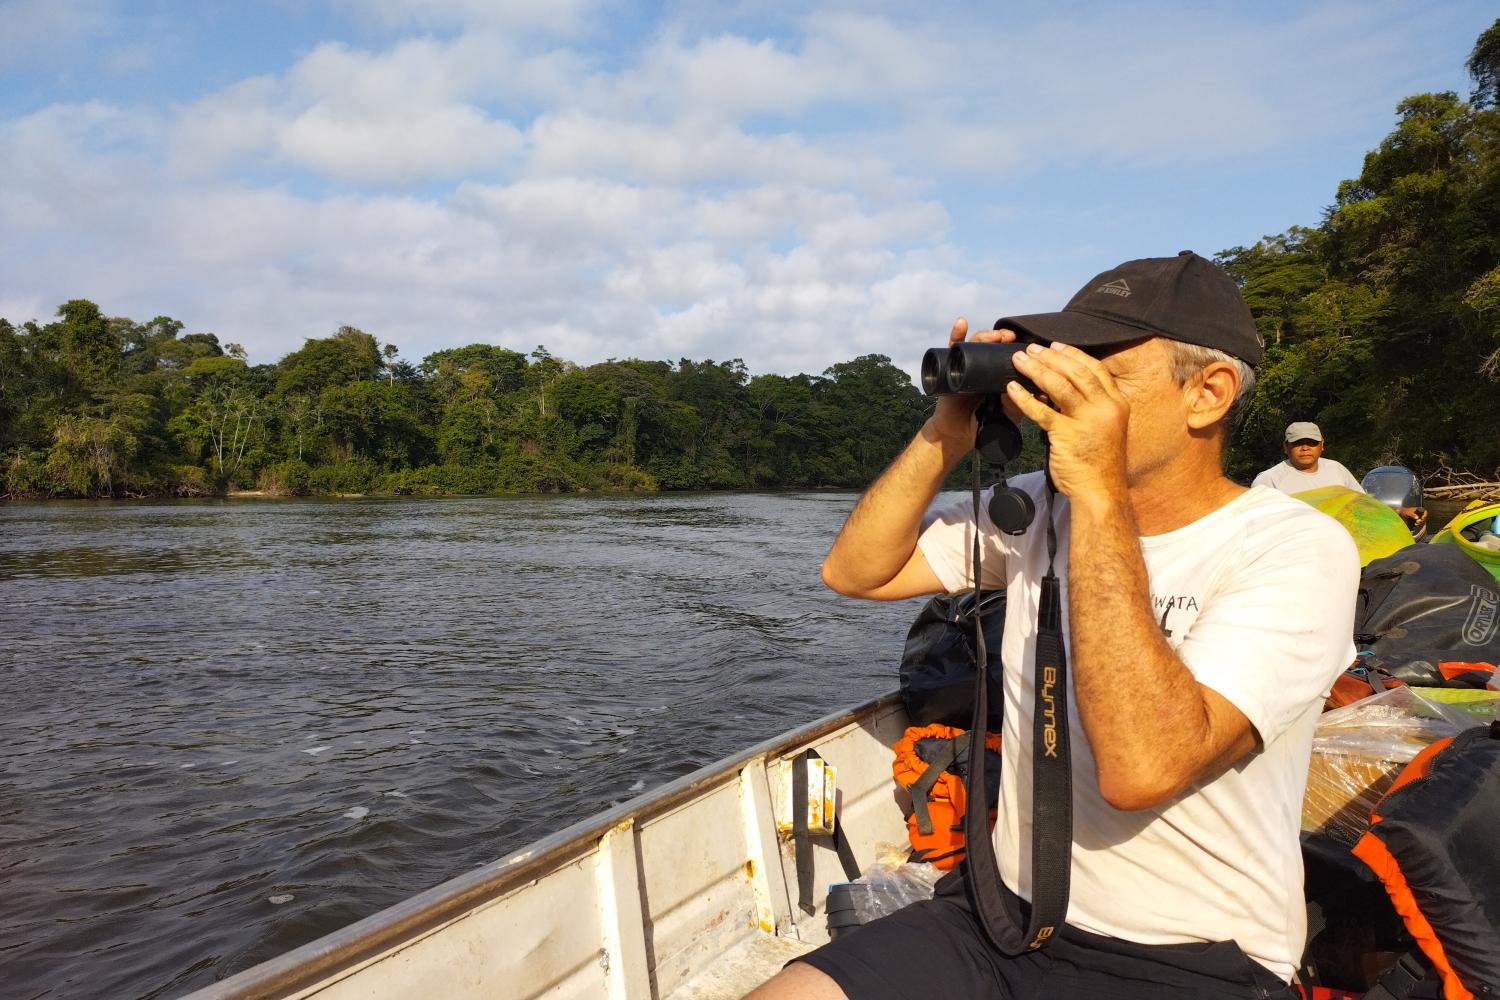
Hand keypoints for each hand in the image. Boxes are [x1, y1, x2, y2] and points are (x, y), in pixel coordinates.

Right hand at [929, 317, 1021, 443]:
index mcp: (998, 373)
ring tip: (993, 336)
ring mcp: (966, 364)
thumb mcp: (1006, 414)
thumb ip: (1016, 404)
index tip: (1026, 344)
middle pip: (992, 344)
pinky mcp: (949, 367)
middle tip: (1008, 336)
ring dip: (984, 335)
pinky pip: (952, 347)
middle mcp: (982, 364)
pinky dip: (957, 333)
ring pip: (975, 343)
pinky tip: (962, 323)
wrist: (959, 433)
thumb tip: (1025, 390)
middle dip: (1001, 337)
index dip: (1016, 346)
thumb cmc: (984, 422)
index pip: (1008, 353)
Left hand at [1006, 341, 1129, 501]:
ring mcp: (1088, 420)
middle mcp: (1106, 408)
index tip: (1055, 345)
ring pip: (1059, 386)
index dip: (1073, 354)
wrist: (1100, 492)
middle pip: (1076, 372)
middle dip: (1051, 357)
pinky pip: (1041, 411)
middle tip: (1031, 348)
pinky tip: (1011, 389)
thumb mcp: (1104, 427)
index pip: (1095, 369)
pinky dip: (1024, 398)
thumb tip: (1058, 388)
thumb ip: (1088, 406)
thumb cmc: (1099, 462)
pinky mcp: (1067, 435)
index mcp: (1117, 402)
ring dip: (1036, 370)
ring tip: (1018, 360)